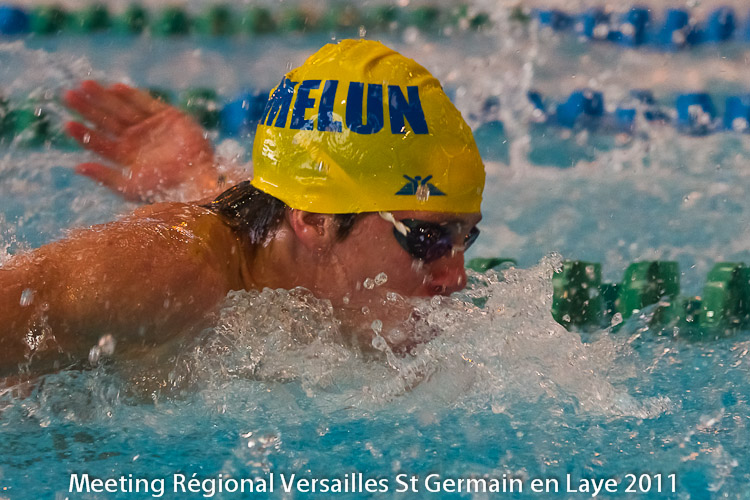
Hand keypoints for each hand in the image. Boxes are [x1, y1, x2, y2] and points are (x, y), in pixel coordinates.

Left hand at [64, 80, 227, 201]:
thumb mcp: (129, 186)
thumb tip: (77, 167)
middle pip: (107, 121)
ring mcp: (153, 127)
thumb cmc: (164, 190)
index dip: (84, 133)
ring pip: (123, 109)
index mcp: (127, 157)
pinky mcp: (170, 117)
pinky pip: (147, 103)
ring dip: (104, 97)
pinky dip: (133, 96)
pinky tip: (115, 89)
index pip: (100, 142)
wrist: (196, 181)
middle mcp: (138, 140)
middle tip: (68, 95)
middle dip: (89, 108)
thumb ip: (105, 176)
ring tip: (85, 85)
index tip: (67, 124)